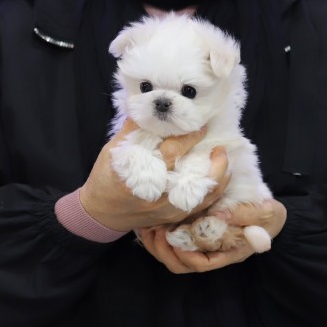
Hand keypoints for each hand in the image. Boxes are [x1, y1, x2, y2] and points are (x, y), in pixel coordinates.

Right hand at [79, 120, 230, 231]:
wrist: (101, 213)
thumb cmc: (105, 179)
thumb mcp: (112, 151)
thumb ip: (132, 131)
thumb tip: (149, 108)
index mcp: (139, 175)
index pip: (171, 153)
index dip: (188, 138)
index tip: (201, 127)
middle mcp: (155, 195)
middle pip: (194, 180)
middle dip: (214, 164)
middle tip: (221, 149)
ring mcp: (165, 210)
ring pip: (202, 198)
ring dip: (219, 179)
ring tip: (224, 161)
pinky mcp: (171, 218)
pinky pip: (199, 208)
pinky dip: (212, 193)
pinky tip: (219, 179)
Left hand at [136, 197, 286, 273]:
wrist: (269, 212)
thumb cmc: (269, 216)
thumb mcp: (265, 213)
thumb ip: (245, 214)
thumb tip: (219, 215)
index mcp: (228, 253)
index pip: (203, 264)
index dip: (186, 256)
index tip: (174, 238)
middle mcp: (212, 252)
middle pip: (182, 265)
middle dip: (164, 252)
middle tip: (155, 230)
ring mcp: (203, 244)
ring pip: (173, 256)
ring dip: (157, 244)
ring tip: (148, 226)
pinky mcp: (195, 232)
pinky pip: (173, 241)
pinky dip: (159, 234)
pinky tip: (152, 220)